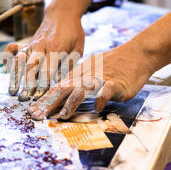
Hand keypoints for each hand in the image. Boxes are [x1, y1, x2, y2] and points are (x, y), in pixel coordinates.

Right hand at [5, 8, 84, 100]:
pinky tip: (6, 71)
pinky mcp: (26, 43)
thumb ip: (69, 64)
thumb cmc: (73, 33)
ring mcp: (31, 44)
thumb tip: (59, 80)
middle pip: (30, 67)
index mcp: (56, 48)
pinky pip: (13, 50)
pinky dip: (7, 59)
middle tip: (24, 98)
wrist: (62, 13)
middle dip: (27, 84)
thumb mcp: (78, 48)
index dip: (42, 83)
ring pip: (19, 60)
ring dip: (15, 77)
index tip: (39, 96)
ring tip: (12, 91)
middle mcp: (41, 46)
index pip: (47, 69)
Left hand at [28, 42, 153, 119]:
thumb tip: (63, 93)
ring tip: (63, 115)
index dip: (44, 99)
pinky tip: (97, 108)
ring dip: (72, 102)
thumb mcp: (91, 69)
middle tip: (38, 115)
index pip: (58, 86)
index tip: (32, 111)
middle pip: (64, 87)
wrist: (137, 54)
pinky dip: (101, 98)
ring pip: (82, 88)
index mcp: (79, 73)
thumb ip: (78, 81)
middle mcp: (87, 75)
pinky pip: (107, 90)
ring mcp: (101, 78)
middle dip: (49, 103)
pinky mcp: (116, 82)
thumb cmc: (115, 64)